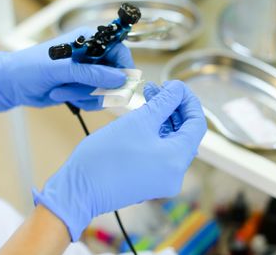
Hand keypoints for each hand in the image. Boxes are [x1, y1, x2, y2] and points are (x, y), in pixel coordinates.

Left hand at [0, 27, 133, 111]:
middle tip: (78, 89)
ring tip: (62, 90)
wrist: (11, 84)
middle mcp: (92, 55)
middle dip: (97, 87)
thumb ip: (91, 74)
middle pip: (115, 76)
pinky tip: (62, 95)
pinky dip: (81, 102)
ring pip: (105, 91)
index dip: (123, 68)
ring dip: (84, 95)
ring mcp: (88, 73)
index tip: (119, 84)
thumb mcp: (61, 69)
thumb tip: (119, 79)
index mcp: (89, 40)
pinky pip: (95, 100)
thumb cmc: (30, 67)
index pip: (120, 51)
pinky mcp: (82, 88)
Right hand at [33, 80, 206, 240]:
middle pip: (184, 132)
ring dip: (161, 117)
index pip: (196, 124)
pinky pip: (158, 151)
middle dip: (172, 106)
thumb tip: (177, 89)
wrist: (78, 189)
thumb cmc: (105, 158)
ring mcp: (161, 179)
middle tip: (158, 87)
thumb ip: (164, 103)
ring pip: (169, 140)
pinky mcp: (148, 179)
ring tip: (147, 95)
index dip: (188, 100)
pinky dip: (153, 132)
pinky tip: (143, 115)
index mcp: (177, 160)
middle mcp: (174, 174)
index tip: (176, 85)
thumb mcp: (139, 121)